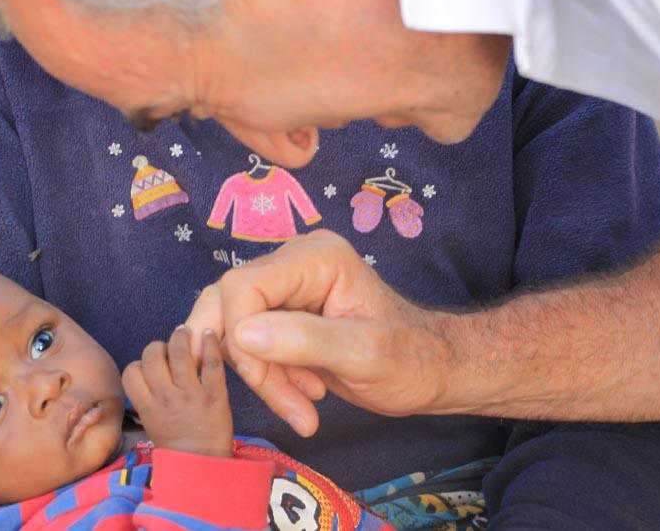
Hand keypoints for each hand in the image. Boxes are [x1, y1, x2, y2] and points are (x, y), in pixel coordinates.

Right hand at [123, 326, 233, 457]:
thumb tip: (151, 367)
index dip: (139, 363)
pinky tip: (208, 333)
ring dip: (180, 337)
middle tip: (167, 347)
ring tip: (184, 332)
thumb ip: (149, 396)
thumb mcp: (152, 422)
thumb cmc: (177, 444)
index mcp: (148, 406)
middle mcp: (166, 397)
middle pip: (153, 356)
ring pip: (179, 352)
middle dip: (157, 346)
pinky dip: (209, 343)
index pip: (132, 371)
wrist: (202, 465)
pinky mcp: (215, 393)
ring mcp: (191, 394)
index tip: (150, 365)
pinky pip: (211, 362)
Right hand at [186, 230, 456, 436]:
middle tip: (287, 402)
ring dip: (258, 373)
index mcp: (317, 257)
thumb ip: (305, 341)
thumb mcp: (365, 355)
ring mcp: (285, 284)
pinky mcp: (280, 311)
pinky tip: (302, 392)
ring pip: (231, 325)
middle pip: (228, 303)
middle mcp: (294, 260)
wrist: (431, 371)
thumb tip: (242, 334)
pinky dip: (264, 374)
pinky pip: (245, 340)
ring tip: (302, 403)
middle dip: (248, 361)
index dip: (242, 340)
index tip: (271, 384)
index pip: (243, 287)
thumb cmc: (411, 360)